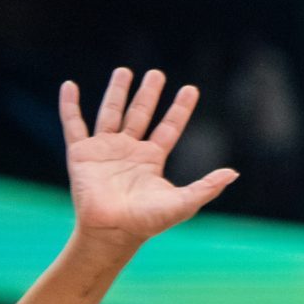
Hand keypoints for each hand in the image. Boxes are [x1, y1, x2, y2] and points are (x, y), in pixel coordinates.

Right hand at [59, 69, 236, 248]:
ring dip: (117, 92)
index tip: (191, 89)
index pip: (169, 127)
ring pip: (111, 113)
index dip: (180, 109)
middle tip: (157, 74)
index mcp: (151, 159)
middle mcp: (129, 150)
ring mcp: (104, 150)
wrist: (111, 232)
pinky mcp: (80, 153)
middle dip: (149, 94)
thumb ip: (207, 187)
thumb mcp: (183, 203)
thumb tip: (234, 173)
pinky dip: (69, 105)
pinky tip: (69, 86)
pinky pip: (73, 124)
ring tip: (124, 71)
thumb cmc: (146, 222)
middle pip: (141, 114)